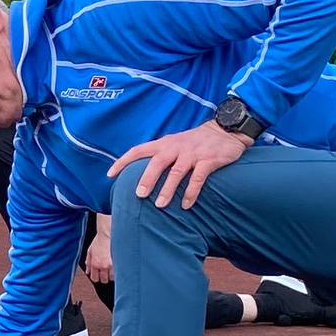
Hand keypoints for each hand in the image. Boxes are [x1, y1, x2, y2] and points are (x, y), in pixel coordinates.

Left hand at [83, 227, 113, 284]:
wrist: (107, 234)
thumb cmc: (98, 241)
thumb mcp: (90, 251)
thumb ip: (88, 262)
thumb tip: (88, 271)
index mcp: (94, 264)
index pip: (94, 279)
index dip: (96, 277)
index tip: (98, 275)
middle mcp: (102, 266)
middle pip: (104, 280)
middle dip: (104, 277)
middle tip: (105, 272)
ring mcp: (111, 265)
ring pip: (112, 277)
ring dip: (111, 275)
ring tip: (111, 269)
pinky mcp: (118, 262)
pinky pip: (118, 272)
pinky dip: (117, 270)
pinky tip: (116, 266)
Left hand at [106, 121, 248, 209]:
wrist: (226, 130)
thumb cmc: (196, 142)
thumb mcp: (175, 143)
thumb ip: (160, 154)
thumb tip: (141, 174)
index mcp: (164, 143)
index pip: (138, 150)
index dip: (123, 162)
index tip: (110, 175)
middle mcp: (176, 147)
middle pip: (157, 163)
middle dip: (147, 179)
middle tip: (139, 195)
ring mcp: (193, 154)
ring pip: (177, 172)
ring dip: (168, 189)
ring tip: (160, 205)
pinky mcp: (209, 160)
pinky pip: (198, 178)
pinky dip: (191, 192)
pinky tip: (186, 205)